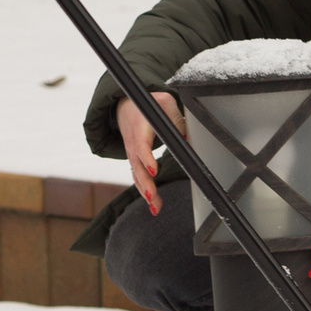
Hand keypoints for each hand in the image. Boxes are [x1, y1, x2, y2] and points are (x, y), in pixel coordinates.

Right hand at [114, 91, 180, 213]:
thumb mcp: (166, 102)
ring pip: (136, 175)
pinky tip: (154, 205)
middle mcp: (133, 143)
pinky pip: (138, 177)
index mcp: (140, 127)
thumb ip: (176, 119)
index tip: (154, 170)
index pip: (141, 145)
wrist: (125, 106)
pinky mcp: (134, 161)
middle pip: (137, 166)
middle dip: (145, 183)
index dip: (146, 158)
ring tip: (156, 207)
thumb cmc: (149, 103)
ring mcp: (131, 153)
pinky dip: (144, 191)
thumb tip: (185, 139)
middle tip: (153, 197)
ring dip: (145, 192)